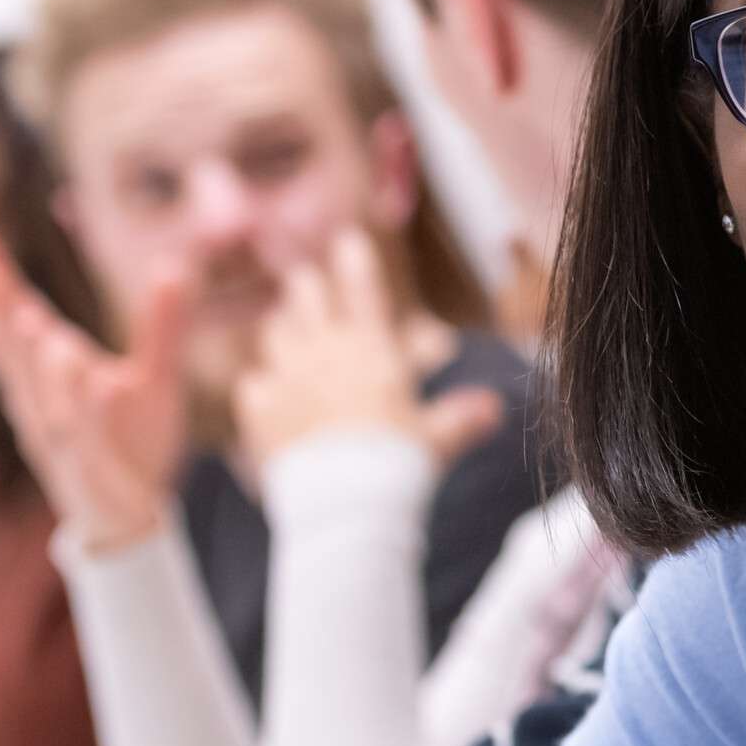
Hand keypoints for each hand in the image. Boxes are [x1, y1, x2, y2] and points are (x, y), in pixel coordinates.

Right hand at [0, 223, 191, 556]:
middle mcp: (42, 402)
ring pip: (44, 394)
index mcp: (48, 374)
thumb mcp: (154, 377)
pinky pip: (84, 437)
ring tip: (30, 316)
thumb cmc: (130, 442)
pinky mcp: (90, 470)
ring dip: (35, 358)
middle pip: (10, 350)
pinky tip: (90, 376)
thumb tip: (175, 267)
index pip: (12, 319)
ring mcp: (62, 438)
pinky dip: (82, 409)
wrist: (132, 518)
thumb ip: (163, 326)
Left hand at [230, 228, 502, 471]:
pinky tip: (266, 397)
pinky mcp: (258, 409)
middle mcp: (325, 352)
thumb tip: (493, 408)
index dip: (355, 261)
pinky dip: (260, 388)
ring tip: (285, 332)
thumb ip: (461, 418)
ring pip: (274, 332)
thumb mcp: (438, 440)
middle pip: (306, 297)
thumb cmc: (400, 467)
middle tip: (304, 281)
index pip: (362, 290)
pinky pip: (252, 384)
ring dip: (282, 330)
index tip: (347, 240)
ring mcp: (287, 377)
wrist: (347, 505)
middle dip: (307, 286)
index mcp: (372, 350)